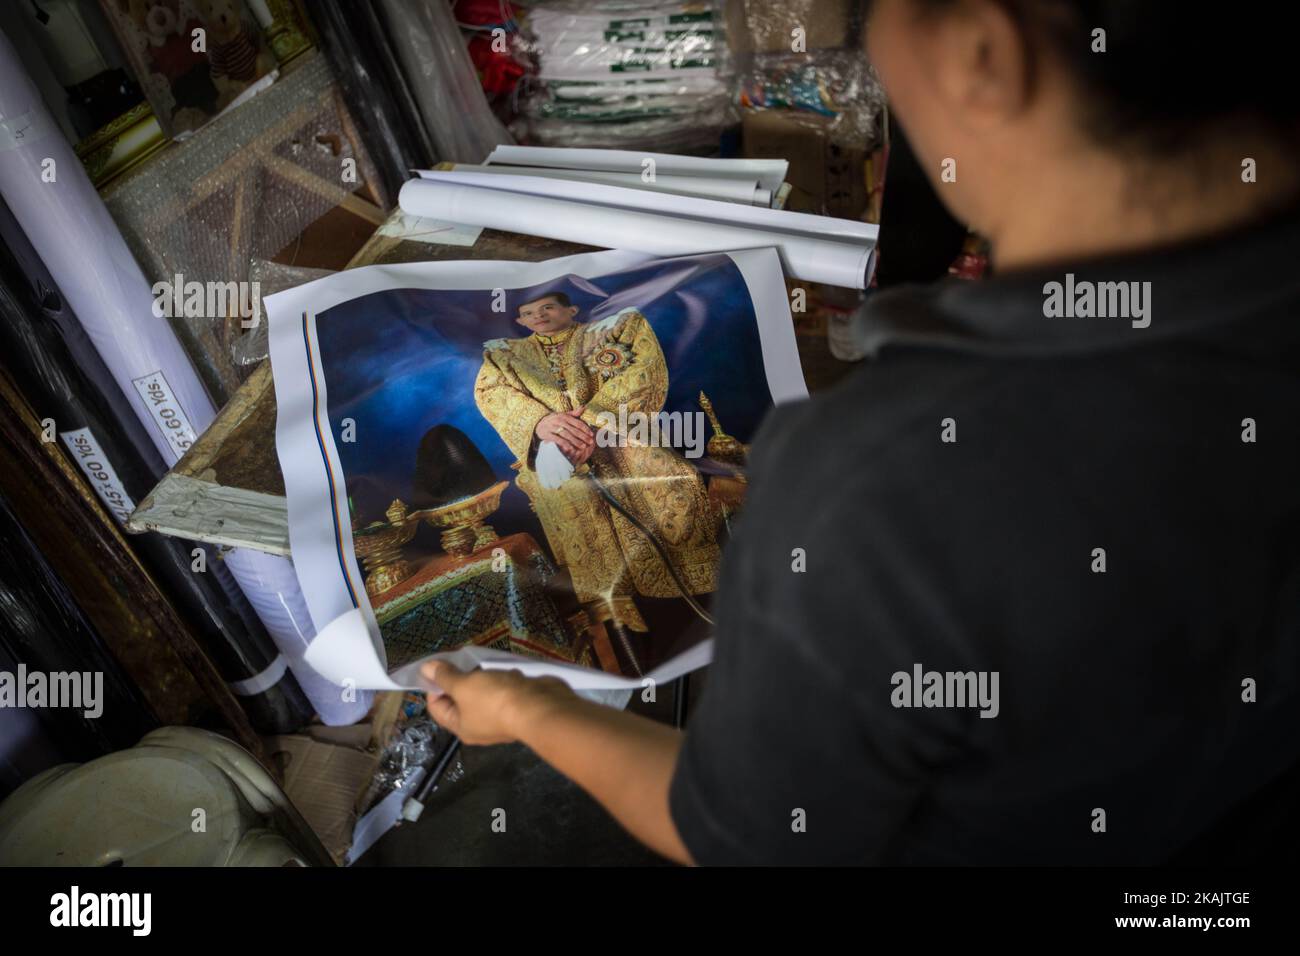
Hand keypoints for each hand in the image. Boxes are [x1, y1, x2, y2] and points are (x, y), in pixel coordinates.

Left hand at [422, 661, 577, 744]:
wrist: (540, 707)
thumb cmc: (495, 699)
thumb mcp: (464, 685)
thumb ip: (445, 676)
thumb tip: (425, 669)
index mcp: (461, 726)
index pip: (436, 706)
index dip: (433, 685)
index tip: (439, 665)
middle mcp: (478, 725)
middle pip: (460, 699)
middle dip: (460, 678)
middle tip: (460, 658)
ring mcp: (500, 716)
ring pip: (483, 693)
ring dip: (483, 677)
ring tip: (483, 662)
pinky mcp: (517, 705)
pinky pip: (504, 690)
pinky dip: (504, 679)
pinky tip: (509, 671)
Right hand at [536, 408, 593, 462]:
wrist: (538, 423)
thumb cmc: (554, 420)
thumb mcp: (563, 415)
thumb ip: (574, 413)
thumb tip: (584, 407)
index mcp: (564, 416)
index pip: (577, 423)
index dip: (585, 429)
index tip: (592, 434)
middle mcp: (559, 421)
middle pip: (574, 430)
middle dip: (583, 436)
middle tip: (590, 442)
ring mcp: (553, 427)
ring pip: (567, 435)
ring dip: (576, 441)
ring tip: (583, 446)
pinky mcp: (547, 434)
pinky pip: (558, 440)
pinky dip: (565, 444)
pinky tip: (571, 449)